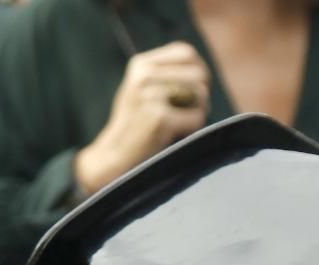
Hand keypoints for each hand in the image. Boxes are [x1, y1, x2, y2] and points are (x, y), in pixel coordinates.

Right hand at [73, 43, 210, 196]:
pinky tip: (177, 136)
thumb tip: (204, 76)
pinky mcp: (160, 118)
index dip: (200, 71)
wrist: (114, 156)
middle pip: (199, 74)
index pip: (187, 53)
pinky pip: (196, 118)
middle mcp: (145, 75)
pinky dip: (192, 130)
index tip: (196, 91)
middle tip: (190, 114)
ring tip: (181, 125)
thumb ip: (167, 77)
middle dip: (202, 96)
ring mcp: (151, 96)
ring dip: (198, 113)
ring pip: (200, 94)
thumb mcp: (143, 90)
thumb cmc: (135, 126)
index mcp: (141, 64)